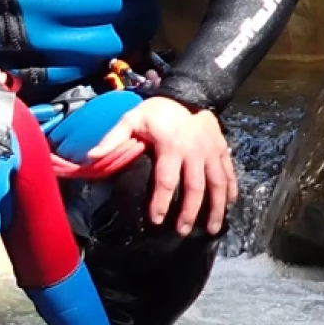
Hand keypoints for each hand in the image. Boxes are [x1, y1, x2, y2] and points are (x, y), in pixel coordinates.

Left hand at [86, 96, 236, 236]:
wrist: (188, 93)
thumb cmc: (156, 111)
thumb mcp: (132, 119)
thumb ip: (114, 138)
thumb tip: (92, 156)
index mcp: (171, 146)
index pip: (166, 180)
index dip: (160, 202)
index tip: (156, 220)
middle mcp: (195, 151)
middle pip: (195, 187)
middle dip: (189, 212)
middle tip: (181, 231)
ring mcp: (212, 151)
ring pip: (217, 184)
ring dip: (216, 208)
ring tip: (210, 229)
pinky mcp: (223, 150)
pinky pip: (229, 173)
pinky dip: (231, 190)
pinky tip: (228, 206)